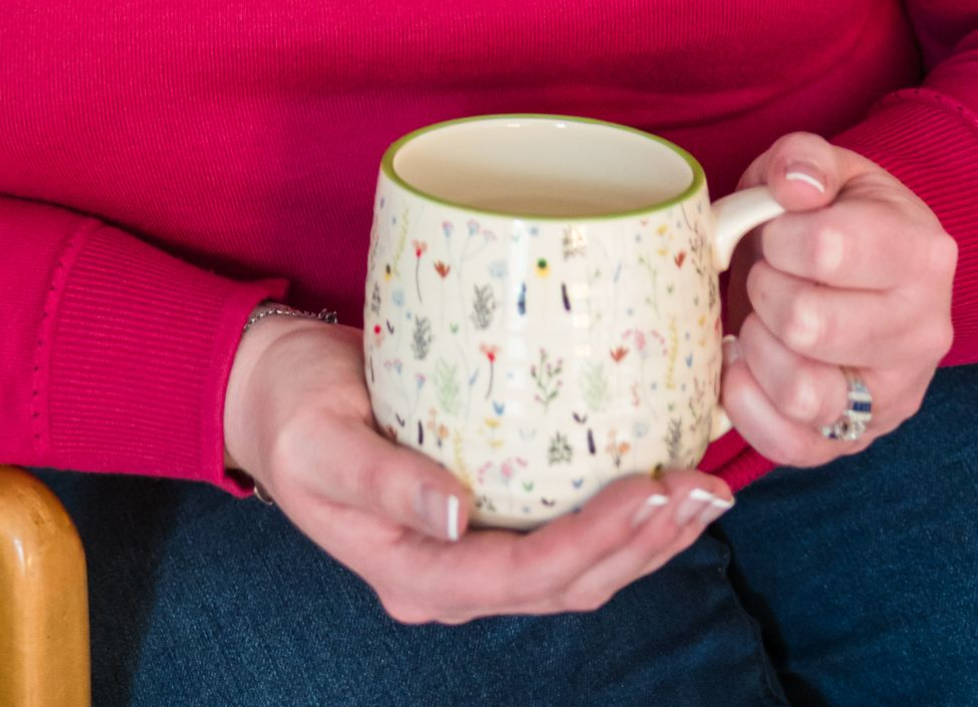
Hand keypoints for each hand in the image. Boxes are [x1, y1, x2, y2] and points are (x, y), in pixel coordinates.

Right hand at [222, 316, 736, 625]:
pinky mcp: (489, 511)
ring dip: (648, 538)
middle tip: (703, 488)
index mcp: (410, 572)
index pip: (517, 575)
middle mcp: (450, 576)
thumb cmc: (289, 409)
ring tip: (706, 491)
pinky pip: (564, 530)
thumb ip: (383, 478)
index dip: (590, 541)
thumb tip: (455, 513)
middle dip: (642, 544)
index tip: (646, 490)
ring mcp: (471, 551)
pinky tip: (662, 478)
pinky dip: (621, 514)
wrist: (271, 392)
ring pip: (578, 571)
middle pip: (565, 585)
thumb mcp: (319, 439)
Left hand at [720, 130, 957, 467]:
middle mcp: (924, 332)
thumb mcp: (823, 168)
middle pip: (807, 323)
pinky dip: (748, 407)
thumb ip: (802, 160)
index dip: (777, 236)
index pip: (827, 247)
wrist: (862, 272)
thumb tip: (792, 186)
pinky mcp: (858, 439)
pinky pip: (792, 446)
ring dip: (757, 348)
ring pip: (803, 392)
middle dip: (763, 289)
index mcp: (922, 254)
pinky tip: (743, 366)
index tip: (776, 232)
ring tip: (758, 320)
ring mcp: (896, 395)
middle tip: (765, 275)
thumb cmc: (833, 215)